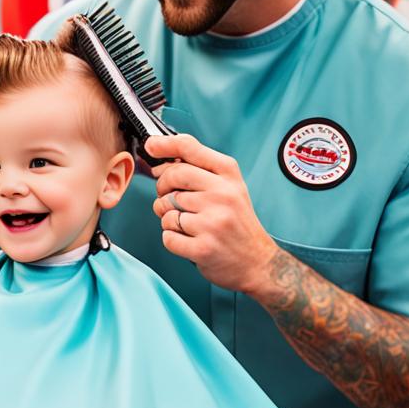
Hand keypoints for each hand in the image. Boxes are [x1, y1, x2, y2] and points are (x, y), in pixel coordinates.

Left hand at [147, 134, 277, 293]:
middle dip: (162, 186)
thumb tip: (161, 159)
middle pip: (173, 176)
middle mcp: (223, 195)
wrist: (258, 262)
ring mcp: (213, 222)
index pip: (190, 148)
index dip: (164, 145)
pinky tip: (188, 239)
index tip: (151, 146)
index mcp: (229, 176)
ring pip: (166, 208)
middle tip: (168, 197)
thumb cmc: (237, 223)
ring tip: (186, 223)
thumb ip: (200, 170)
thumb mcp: (229, 188)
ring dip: (167, 217)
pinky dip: (172, 239)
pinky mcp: (204, 248)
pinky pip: (167, 236)